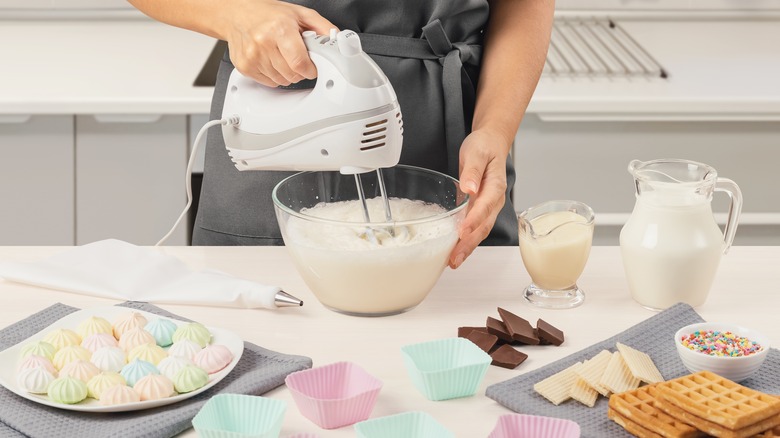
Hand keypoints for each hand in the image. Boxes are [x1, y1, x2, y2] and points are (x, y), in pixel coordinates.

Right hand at [221, 0, 335, 86]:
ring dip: (287, 73)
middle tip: (296, 57)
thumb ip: (321, 26)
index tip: (312, 67)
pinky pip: (270, 82)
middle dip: (300, 70)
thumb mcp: (299, 13)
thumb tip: (337, 39)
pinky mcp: (245, 67)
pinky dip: (274, 75)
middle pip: (292, 75)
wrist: (237, 13)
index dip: (310, 69)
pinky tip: (271, 60)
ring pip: (282, 81)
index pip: (300, 63)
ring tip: (282, 56)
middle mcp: (263, 42)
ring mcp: (252, 56)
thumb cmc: (268, 13)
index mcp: (280, 28)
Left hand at [449, 129, 510, 268]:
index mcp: (495, 186)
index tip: (462, 232)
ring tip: (453, 261)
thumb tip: (469, 188)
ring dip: (467, 248)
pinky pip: (474, 229)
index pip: (485, 206)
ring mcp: (488, 208)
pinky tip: (454, 251)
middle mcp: (494, 201)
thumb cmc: (484, 146)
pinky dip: (465, 242)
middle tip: (455, 258)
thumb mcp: (477, 152)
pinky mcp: (480, 210)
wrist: (491, 143)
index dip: (474, 220)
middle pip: (483, 226)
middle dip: (469, 244)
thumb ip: (472, 169)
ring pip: (480, 232)